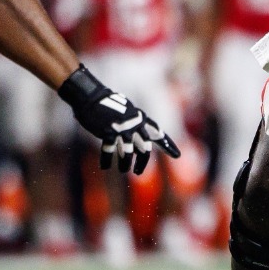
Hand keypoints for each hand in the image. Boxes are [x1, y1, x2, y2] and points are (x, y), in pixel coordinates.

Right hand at [57, 65, 180, 174]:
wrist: (90, 97)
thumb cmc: (106, 106)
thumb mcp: (125, 114)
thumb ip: (133, 130)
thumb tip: (136, 151)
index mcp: (140, 118)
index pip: (158, 133)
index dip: (168, 144)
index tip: (178, 155)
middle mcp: (135, 123)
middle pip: (144, 148)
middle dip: (142, 163)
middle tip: (138, 172)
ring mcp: (123, 128)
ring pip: (129, 153)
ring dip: (125, 164)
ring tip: (123, 170)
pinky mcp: (109, 131)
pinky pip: (110, 151)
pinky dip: (106, 160)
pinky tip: (105, 166)